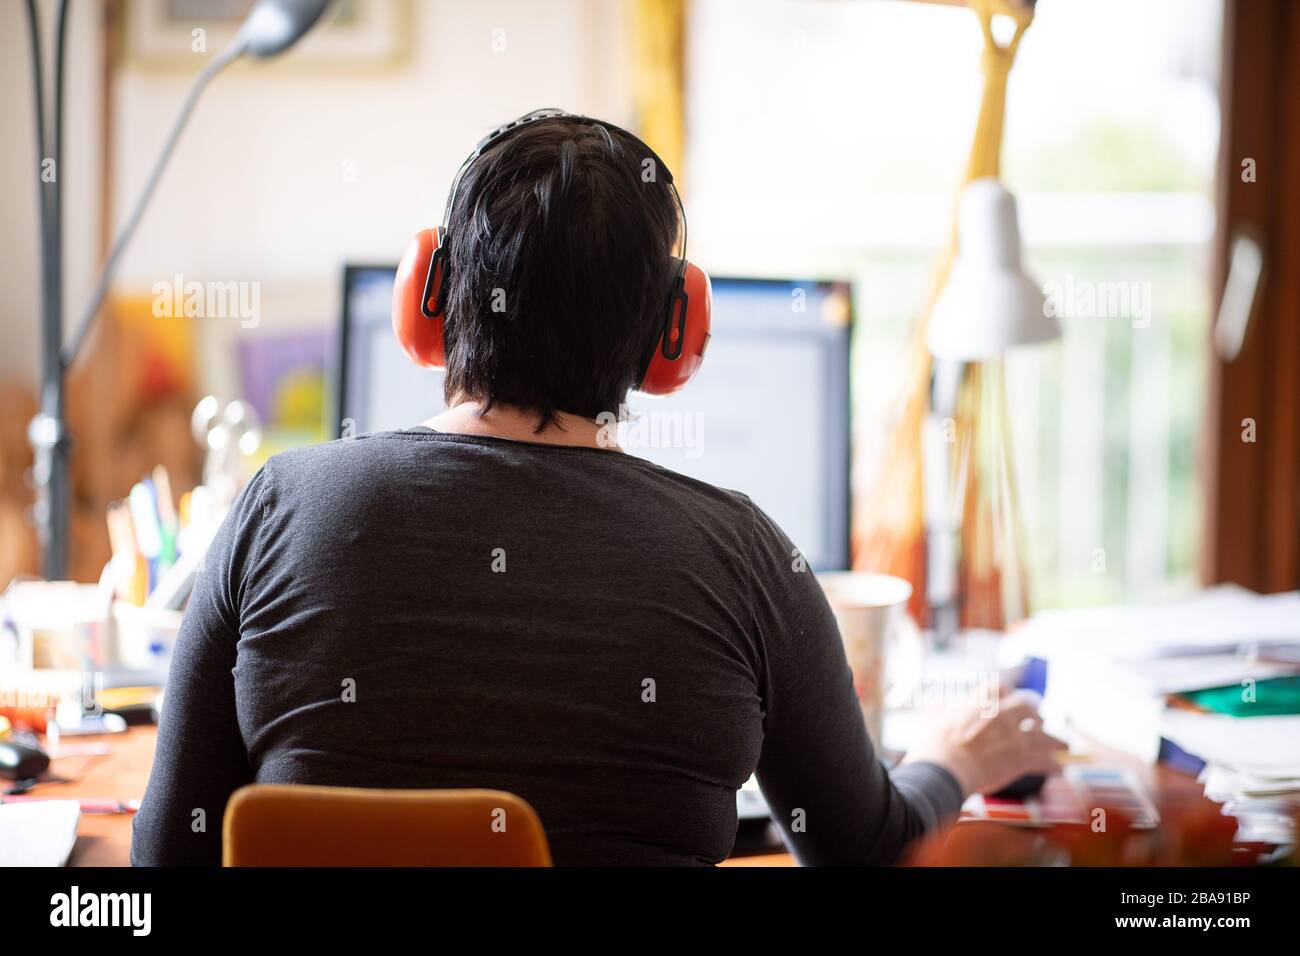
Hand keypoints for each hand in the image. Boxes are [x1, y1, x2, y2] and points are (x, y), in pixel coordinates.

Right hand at [904, 690, 1066, 796]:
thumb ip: (937, 706)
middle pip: (1027, 706)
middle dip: (1035, 712)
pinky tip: (1060, 770)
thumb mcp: (930, 718)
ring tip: (1065, 744)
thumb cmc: (933, 745)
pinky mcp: (1021, 759)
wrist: (944, 771)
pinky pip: (1044, 761)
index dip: (1007, 689)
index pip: (1000, 686)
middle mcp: (1001, 715)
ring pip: (1043, 735)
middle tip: (1039, 718)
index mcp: (980, 702)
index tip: (1010, 691)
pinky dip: (1054, 766)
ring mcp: (1014, 736)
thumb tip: (935, 699)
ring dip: (1056, 740)